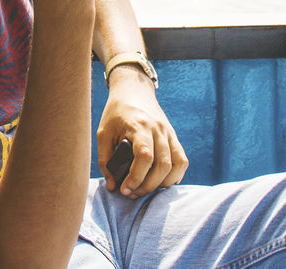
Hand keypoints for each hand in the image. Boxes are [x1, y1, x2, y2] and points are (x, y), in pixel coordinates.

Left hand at [96, 70, 187, 196]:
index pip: (144, 156)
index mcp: (138, 125)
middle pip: (162, 164)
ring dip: (163, 183)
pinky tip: (161, 182)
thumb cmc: (116, 113)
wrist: (134, 91)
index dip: (136, 178)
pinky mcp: (174, 136)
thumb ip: (105, 160)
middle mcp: (157, 129)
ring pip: (176, 164)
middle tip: (132, 193)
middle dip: (148, 185)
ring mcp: (168, 132)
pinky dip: (175, 175)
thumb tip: (113, 186)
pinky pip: (182, 160)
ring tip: (145, 189)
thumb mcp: (103, 133)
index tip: (124, 189)